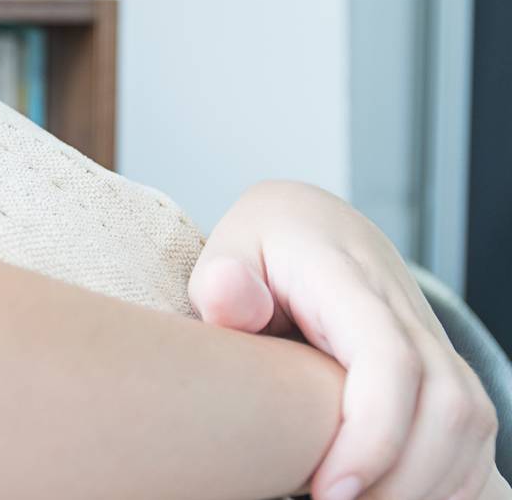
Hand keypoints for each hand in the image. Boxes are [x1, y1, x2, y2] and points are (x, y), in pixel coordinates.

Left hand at [188, 179, 499, 499]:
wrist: (308, 225)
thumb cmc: (259, 249)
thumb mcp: (228, 250)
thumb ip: (223, 278)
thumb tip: (228, 295)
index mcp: (346, 279)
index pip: (390, 360)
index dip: (373, 435)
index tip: (330, 491)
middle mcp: (404, 310)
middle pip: (446, 406)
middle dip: (403, 479)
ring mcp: (433, 340)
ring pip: (471, 425)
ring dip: (427, 484)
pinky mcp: (445, 368)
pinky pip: (475, 434)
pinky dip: (450, 480)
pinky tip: (397, 497)